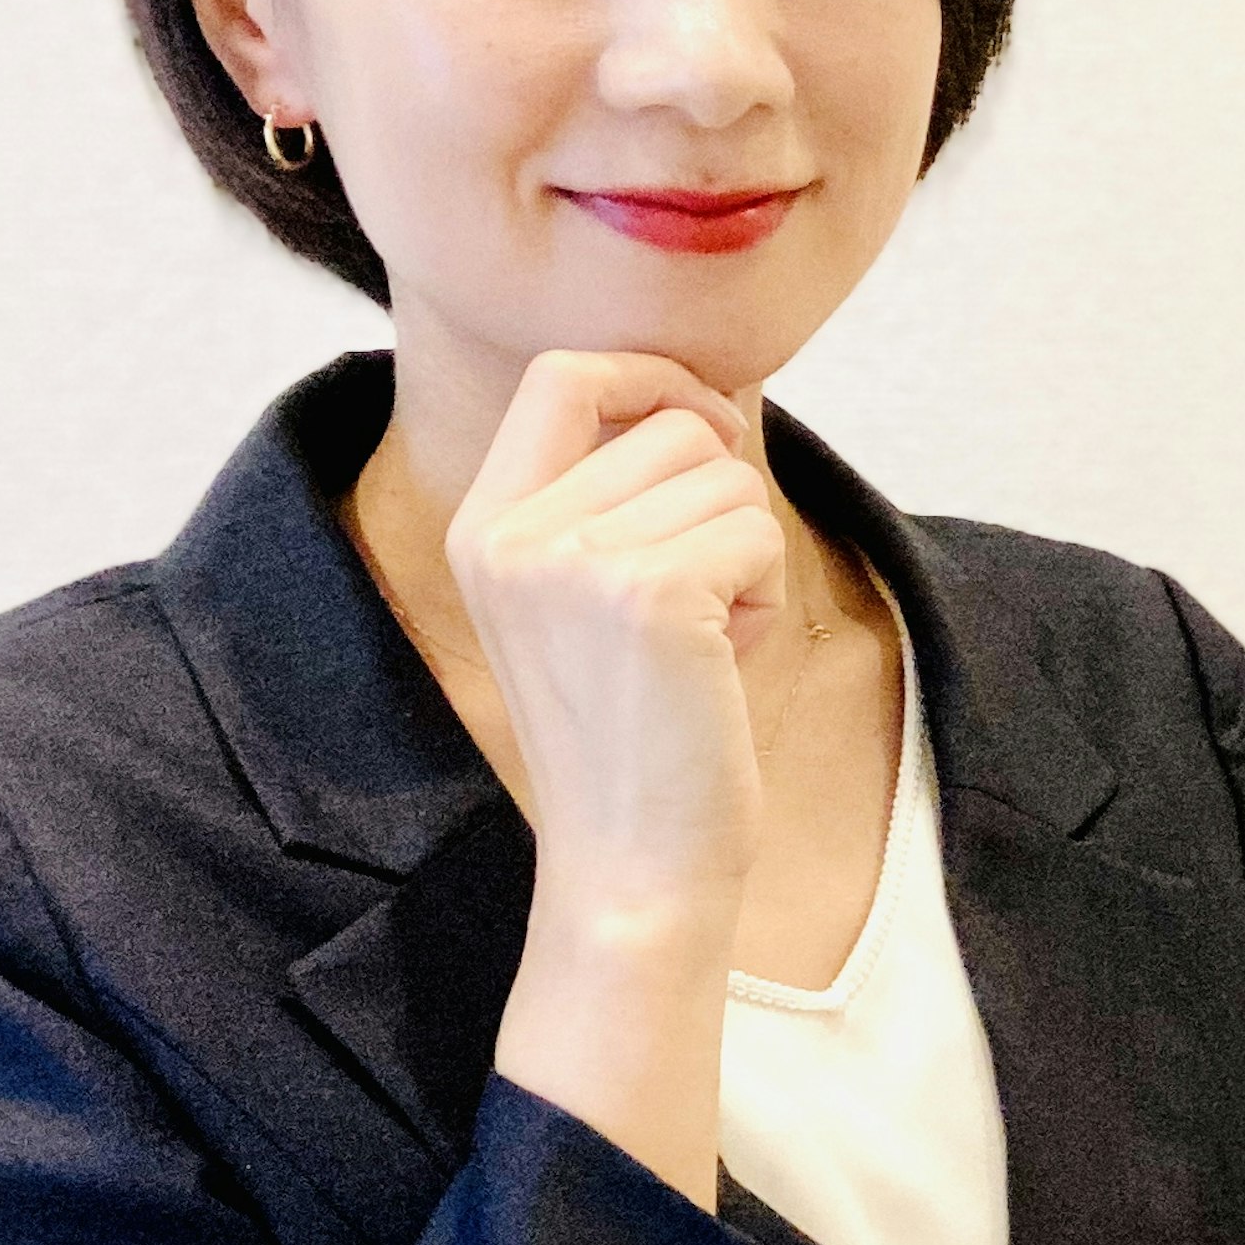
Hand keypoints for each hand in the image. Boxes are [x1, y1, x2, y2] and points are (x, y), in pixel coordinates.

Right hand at [449, 349, 782, 910]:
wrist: (632, 870)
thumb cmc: (634, 740)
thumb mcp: (586, 600)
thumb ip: (614, 498)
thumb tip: (710, 400)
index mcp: (483, 528)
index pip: (562, 375)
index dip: (651, 376)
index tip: (705, 423)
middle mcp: (512, 535)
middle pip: (670, 426)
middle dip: (720, 501)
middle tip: (698, 604)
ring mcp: (574, 560)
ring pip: (727, 477)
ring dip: (744, 555)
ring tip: (702, 644)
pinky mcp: (649, 593)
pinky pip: (756, 533)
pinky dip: (762, 595)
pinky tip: (720, 664)